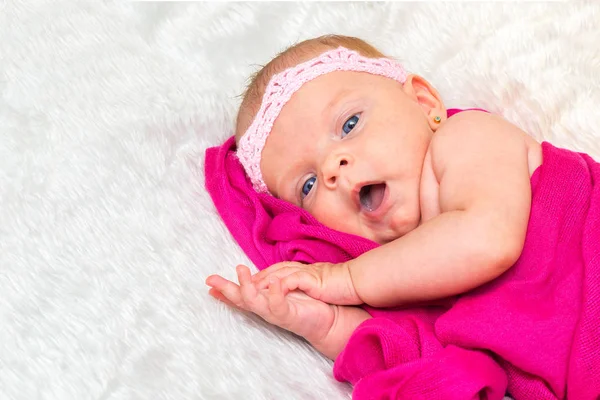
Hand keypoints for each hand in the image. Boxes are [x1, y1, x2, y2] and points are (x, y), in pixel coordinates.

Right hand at [206, 265, 336, 347]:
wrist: (327, 318)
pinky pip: (279, 306)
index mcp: (262, 301)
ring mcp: (275, 313)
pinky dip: (275, 294)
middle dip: (226, 289)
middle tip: (213, 279)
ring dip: (246, 287)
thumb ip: (265, 284)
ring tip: (242, 270)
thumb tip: (250, 273)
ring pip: (255, 303)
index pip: (238, 295)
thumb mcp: (280, 290)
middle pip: (240, 300)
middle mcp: (265, 308)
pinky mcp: (290, 316)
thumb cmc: (303, 302)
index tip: (208, 281)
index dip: (223, 289)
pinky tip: (273, 283)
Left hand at [251, 261, 362, 305]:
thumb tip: (292, 288)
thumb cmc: (338, 286)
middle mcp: (299, 270)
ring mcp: (305, 273)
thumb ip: (303, 284)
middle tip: (233, 281)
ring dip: (261, 280)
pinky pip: (293, 280)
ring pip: (278, 274)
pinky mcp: (313, 278)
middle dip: (251, 277)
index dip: (258, 278)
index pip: (274, 272)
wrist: (357, 282)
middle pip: (271, 271)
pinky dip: (281, 284)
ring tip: (246, 285)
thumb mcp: (316, 285)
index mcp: (299, 272)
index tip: (242, 284)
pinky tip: (271, 289)